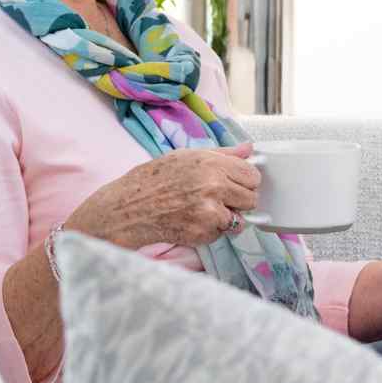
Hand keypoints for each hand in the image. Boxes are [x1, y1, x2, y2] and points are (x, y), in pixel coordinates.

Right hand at [65, 142, 260, 248]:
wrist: (129, 207)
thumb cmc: (154, 179)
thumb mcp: (186, 156)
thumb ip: (222, 154)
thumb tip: (248, 149)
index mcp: (211, 163)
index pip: (252, 175)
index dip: (244, 181)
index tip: (234, 183)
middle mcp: (214, 186)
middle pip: (251, 198)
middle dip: (238, 200)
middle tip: (217, 199)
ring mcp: (210, 211)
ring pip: (239, 219)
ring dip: (226, 218)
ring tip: (201, 210)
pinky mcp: (204, 232)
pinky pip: (222, 233)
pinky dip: (211, 230)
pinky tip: (192, 221)